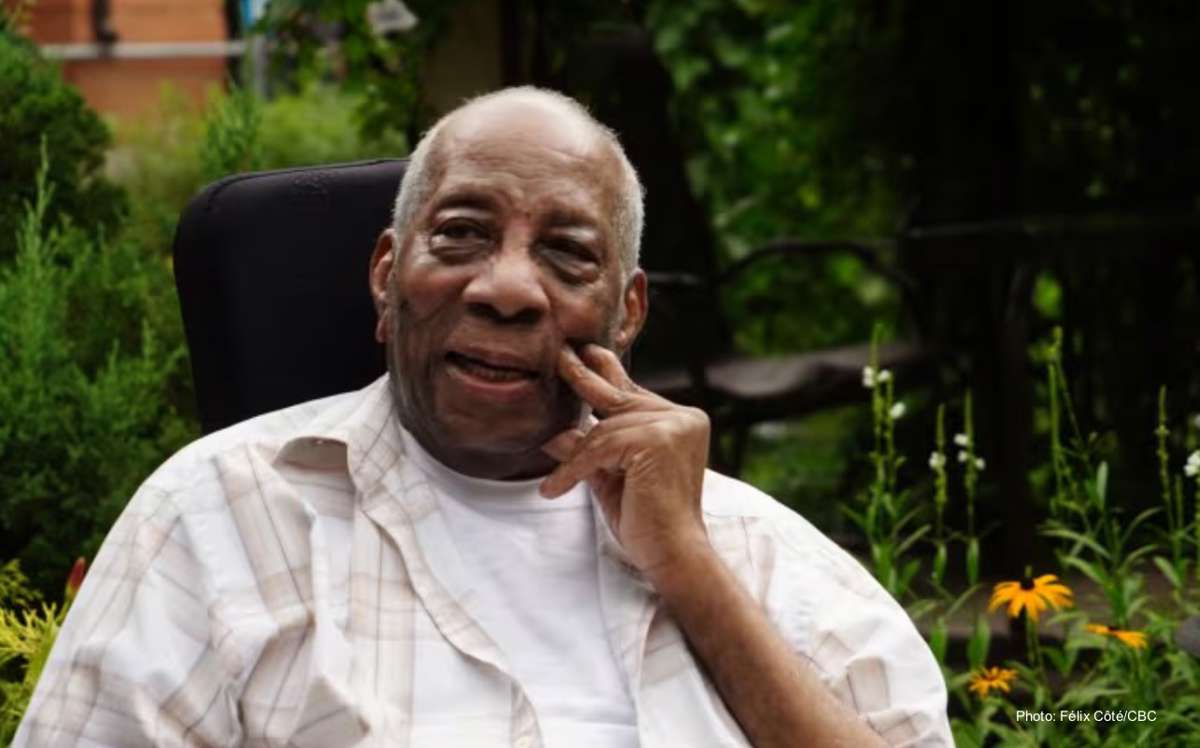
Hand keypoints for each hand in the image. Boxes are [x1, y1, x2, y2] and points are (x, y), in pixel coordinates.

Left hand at [539, 344, 711, 577]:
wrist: (672, 553)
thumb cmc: (645, 520)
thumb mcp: (610, 477)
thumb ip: (589, 450)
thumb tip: (555, 434)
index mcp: (678, 421)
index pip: (632, 393)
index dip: (606, 373)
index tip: (585, 352)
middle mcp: (681, 416)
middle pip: (618, 397)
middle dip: (584, 377)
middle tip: (561, 354)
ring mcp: (673, 425)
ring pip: (604, 428)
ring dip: (577, 458)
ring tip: (556, 483)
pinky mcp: (658, 440)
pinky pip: (601, 448)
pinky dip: (574, 469)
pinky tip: (555, 489)